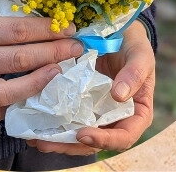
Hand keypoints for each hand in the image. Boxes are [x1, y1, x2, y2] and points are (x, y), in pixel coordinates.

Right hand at [0, 12, 83, 120]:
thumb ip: (3, 27)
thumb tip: (43, 30)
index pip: (17, 31)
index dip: (46, 30)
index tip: (68, 27)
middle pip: (21, 58)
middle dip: (54, 52)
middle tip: (76, 48)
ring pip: (16, 89)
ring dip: (44, 79)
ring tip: (62, 69)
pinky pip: (4, 108)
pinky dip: (25, 99)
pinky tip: (41, 92)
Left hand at [27, 20, 155, 155]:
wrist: (118, 29)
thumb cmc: (134, 44)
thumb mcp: (140, 55)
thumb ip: (133, 75)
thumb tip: (119, 96)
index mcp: (137, 112)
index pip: (124, 136)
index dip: (105, 140)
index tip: (83, 135)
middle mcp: (116, 116)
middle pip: (97, 141)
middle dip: (72, 146)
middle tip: (47, 143)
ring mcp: (96, 109)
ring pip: (80, 133)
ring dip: (59, 140)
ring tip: (36, 140)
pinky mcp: (79, 99)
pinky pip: (68, 115)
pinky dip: (54, 122)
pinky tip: (35, 124)